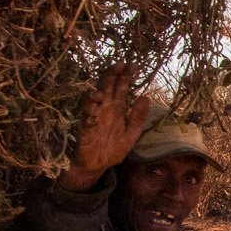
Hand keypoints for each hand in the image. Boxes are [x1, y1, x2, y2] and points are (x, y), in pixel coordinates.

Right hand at [59, 64, 152, 190]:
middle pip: (107, 87)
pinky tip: (93, 115)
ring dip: (96, 95)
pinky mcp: (85, 129)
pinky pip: (86, 119)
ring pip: (92, 100)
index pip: (121, 88)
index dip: (126, 76)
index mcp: (117, 109)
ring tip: (100, 93)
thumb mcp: (131, 134)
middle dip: (112, 76)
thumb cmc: (113, 149)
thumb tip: (145, 97)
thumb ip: (137, 117)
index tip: (132, 65)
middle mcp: (105, 109)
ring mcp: (94, 117)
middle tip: (119, 64)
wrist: (98, 165)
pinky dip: (89, 116)